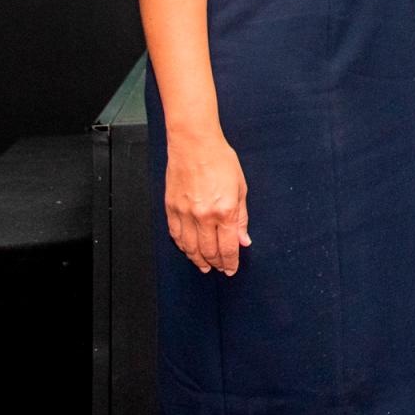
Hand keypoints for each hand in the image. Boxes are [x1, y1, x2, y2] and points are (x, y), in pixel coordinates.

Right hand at [165, 132, 250, 273]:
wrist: (194, 144)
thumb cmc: (220, 160)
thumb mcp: (240, 188)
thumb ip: (241, 218)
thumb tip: (244, 241)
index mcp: (224, 211)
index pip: (228, 247)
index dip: (230, 263)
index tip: (231, 269)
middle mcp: (203, 216)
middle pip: (209, 251)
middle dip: (216, 264)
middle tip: (219, 269)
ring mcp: (185, 213)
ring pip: (190, 248)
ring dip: (198, 260)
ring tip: (204, 265)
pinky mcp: (171, 208)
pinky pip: (176, 235)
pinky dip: (183, 246)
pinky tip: (189, 250)